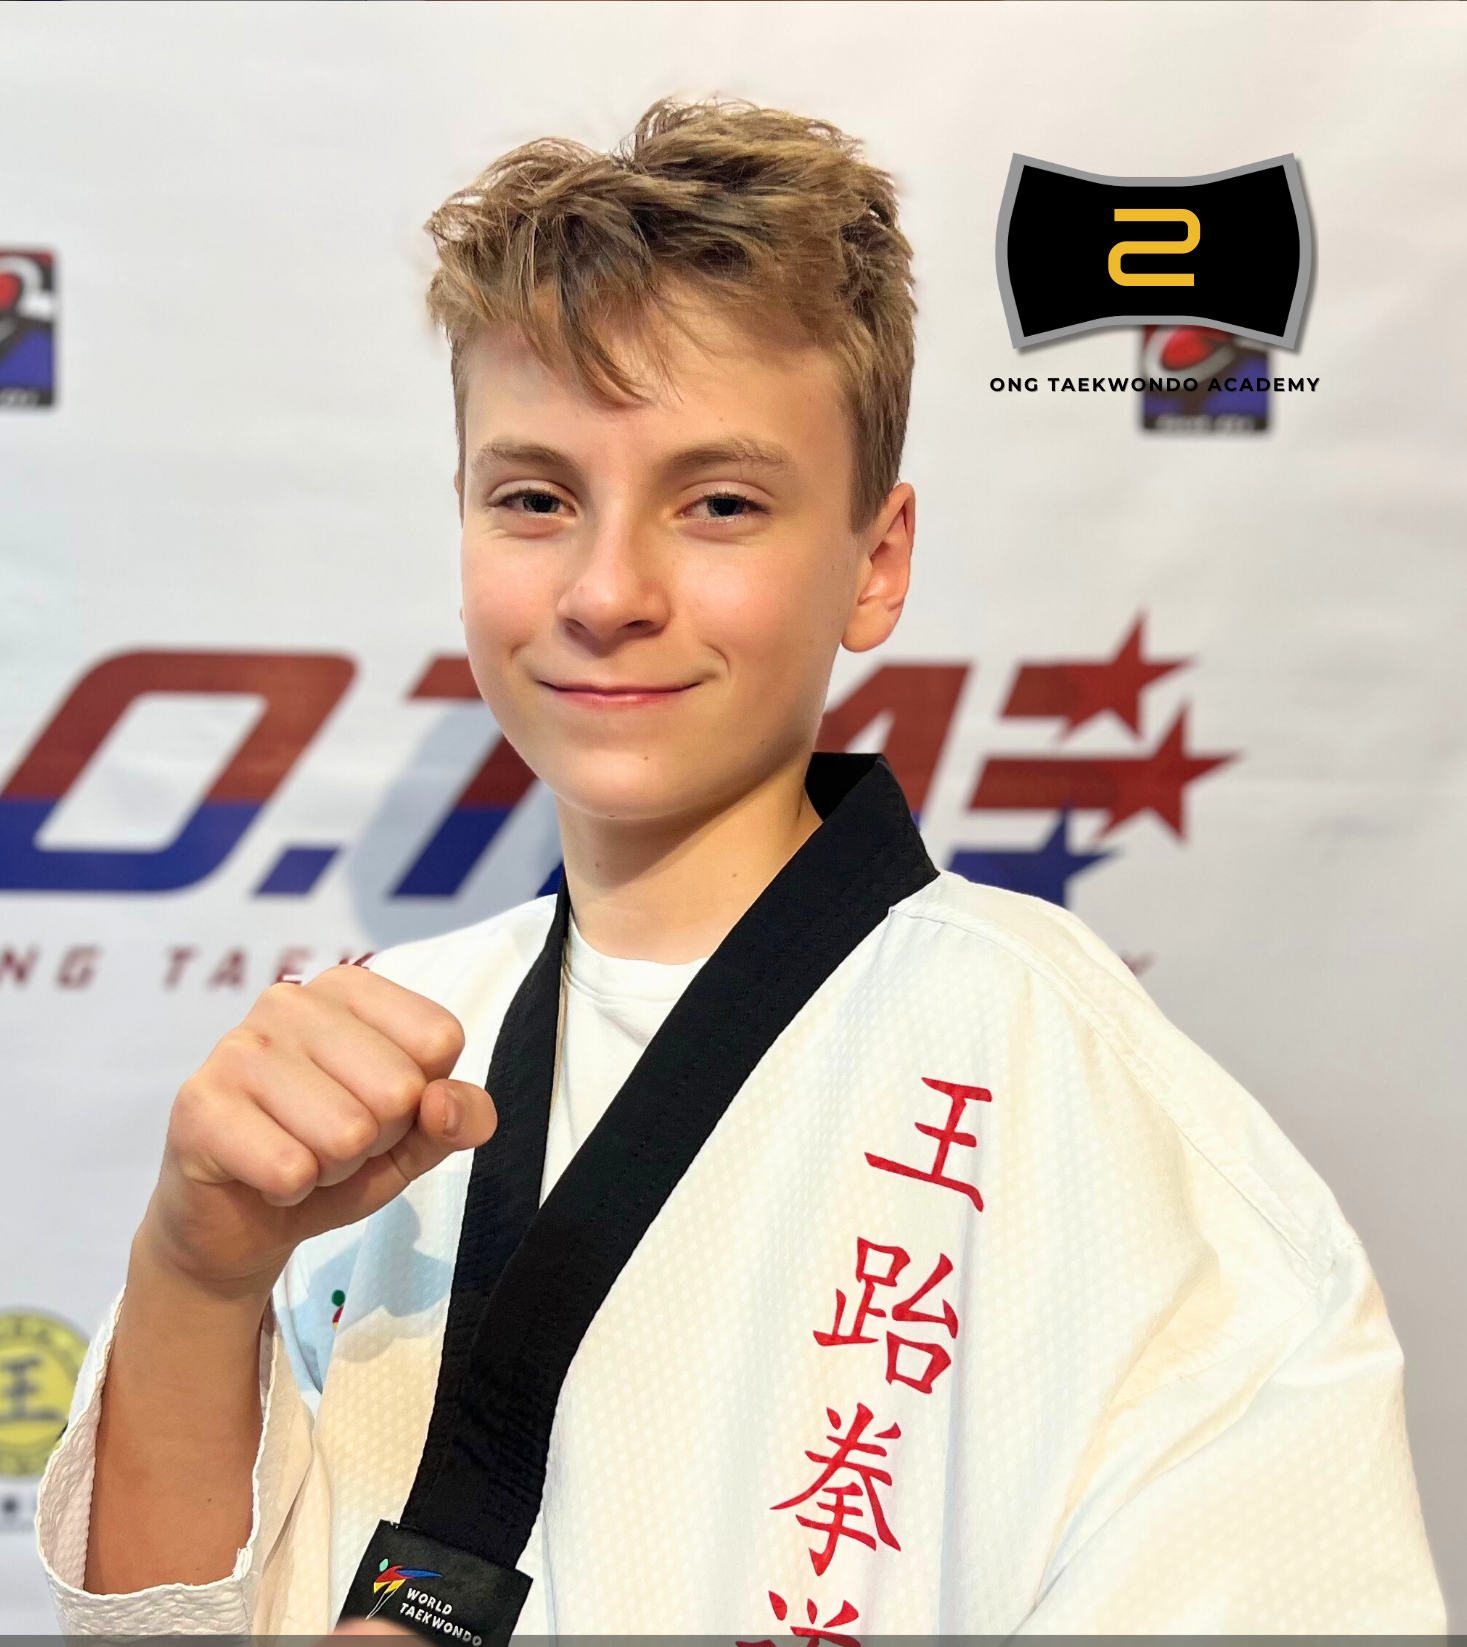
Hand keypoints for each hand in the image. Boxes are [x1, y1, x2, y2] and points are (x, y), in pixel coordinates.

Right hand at [139, 965, 495, 1298]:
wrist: (240, 1222)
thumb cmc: (333, 1159)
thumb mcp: (416, 1139)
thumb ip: (459, 1116)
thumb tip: (443, 1102)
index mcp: (349, 989)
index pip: (439, 1039)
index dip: (421, 1099)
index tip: (375, 1108)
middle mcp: (291, 1001)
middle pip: (398, 1088)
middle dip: (376, 1139)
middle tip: (330, 1142)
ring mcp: (238, 1047)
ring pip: (347, 1134)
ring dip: (332, 1168)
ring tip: (297, 1154)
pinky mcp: (199, 1104)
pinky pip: (291, 1169)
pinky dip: (290, 1192)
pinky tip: (262, 1175)